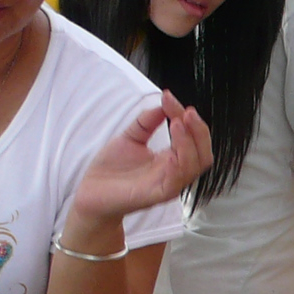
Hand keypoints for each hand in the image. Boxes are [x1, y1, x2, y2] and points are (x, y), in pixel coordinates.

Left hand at [69, 90, 213, 228]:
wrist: (90, 194)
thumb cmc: (111, 170)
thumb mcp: (131, 137)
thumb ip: (147, 121)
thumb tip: (164, 102)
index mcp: (172, 160)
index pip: (192, 137)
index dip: (184, 116)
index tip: (168, 97)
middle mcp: (174, 173)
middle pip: (203, 154)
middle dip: (199, 131)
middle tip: (185, 111)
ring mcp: (166, 185)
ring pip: (194, 167)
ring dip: (189, 143)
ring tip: (177, 123)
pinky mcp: (154, 196)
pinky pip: (175, 183)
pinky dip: (178, 165)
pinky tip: (171, 150)